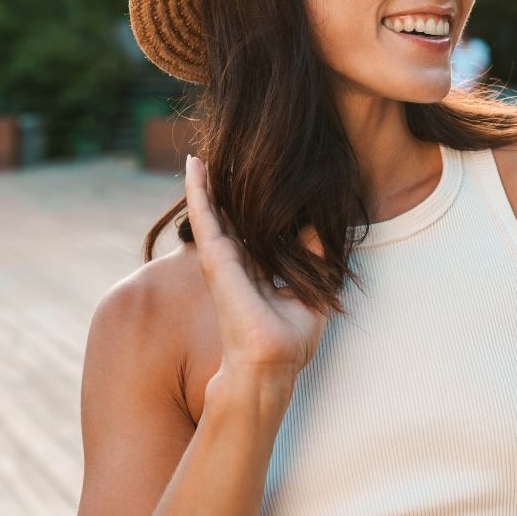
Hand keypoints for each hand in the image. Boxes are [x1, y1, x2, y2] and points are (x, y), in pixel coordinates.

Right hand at [184, 154, 329, 379]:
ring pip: (211, 212)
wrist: (271, 360)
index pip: (249, 232)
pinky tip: (194, 165)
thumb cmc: (291, 338)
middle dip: (222, 191)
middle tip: (220, 159)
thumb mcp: (312, 291)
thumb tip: (322, 227)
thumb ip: (314, 257)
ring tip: (200, 155)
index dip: (249, 208)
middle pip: (226, 219)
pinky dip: (198, 189)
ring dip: (205, 184)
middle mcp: (235, 264)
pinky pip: (204, 216)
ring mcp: (221, 260)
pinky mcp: (214, 258)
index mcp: (255, 272)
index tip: (251, 180)